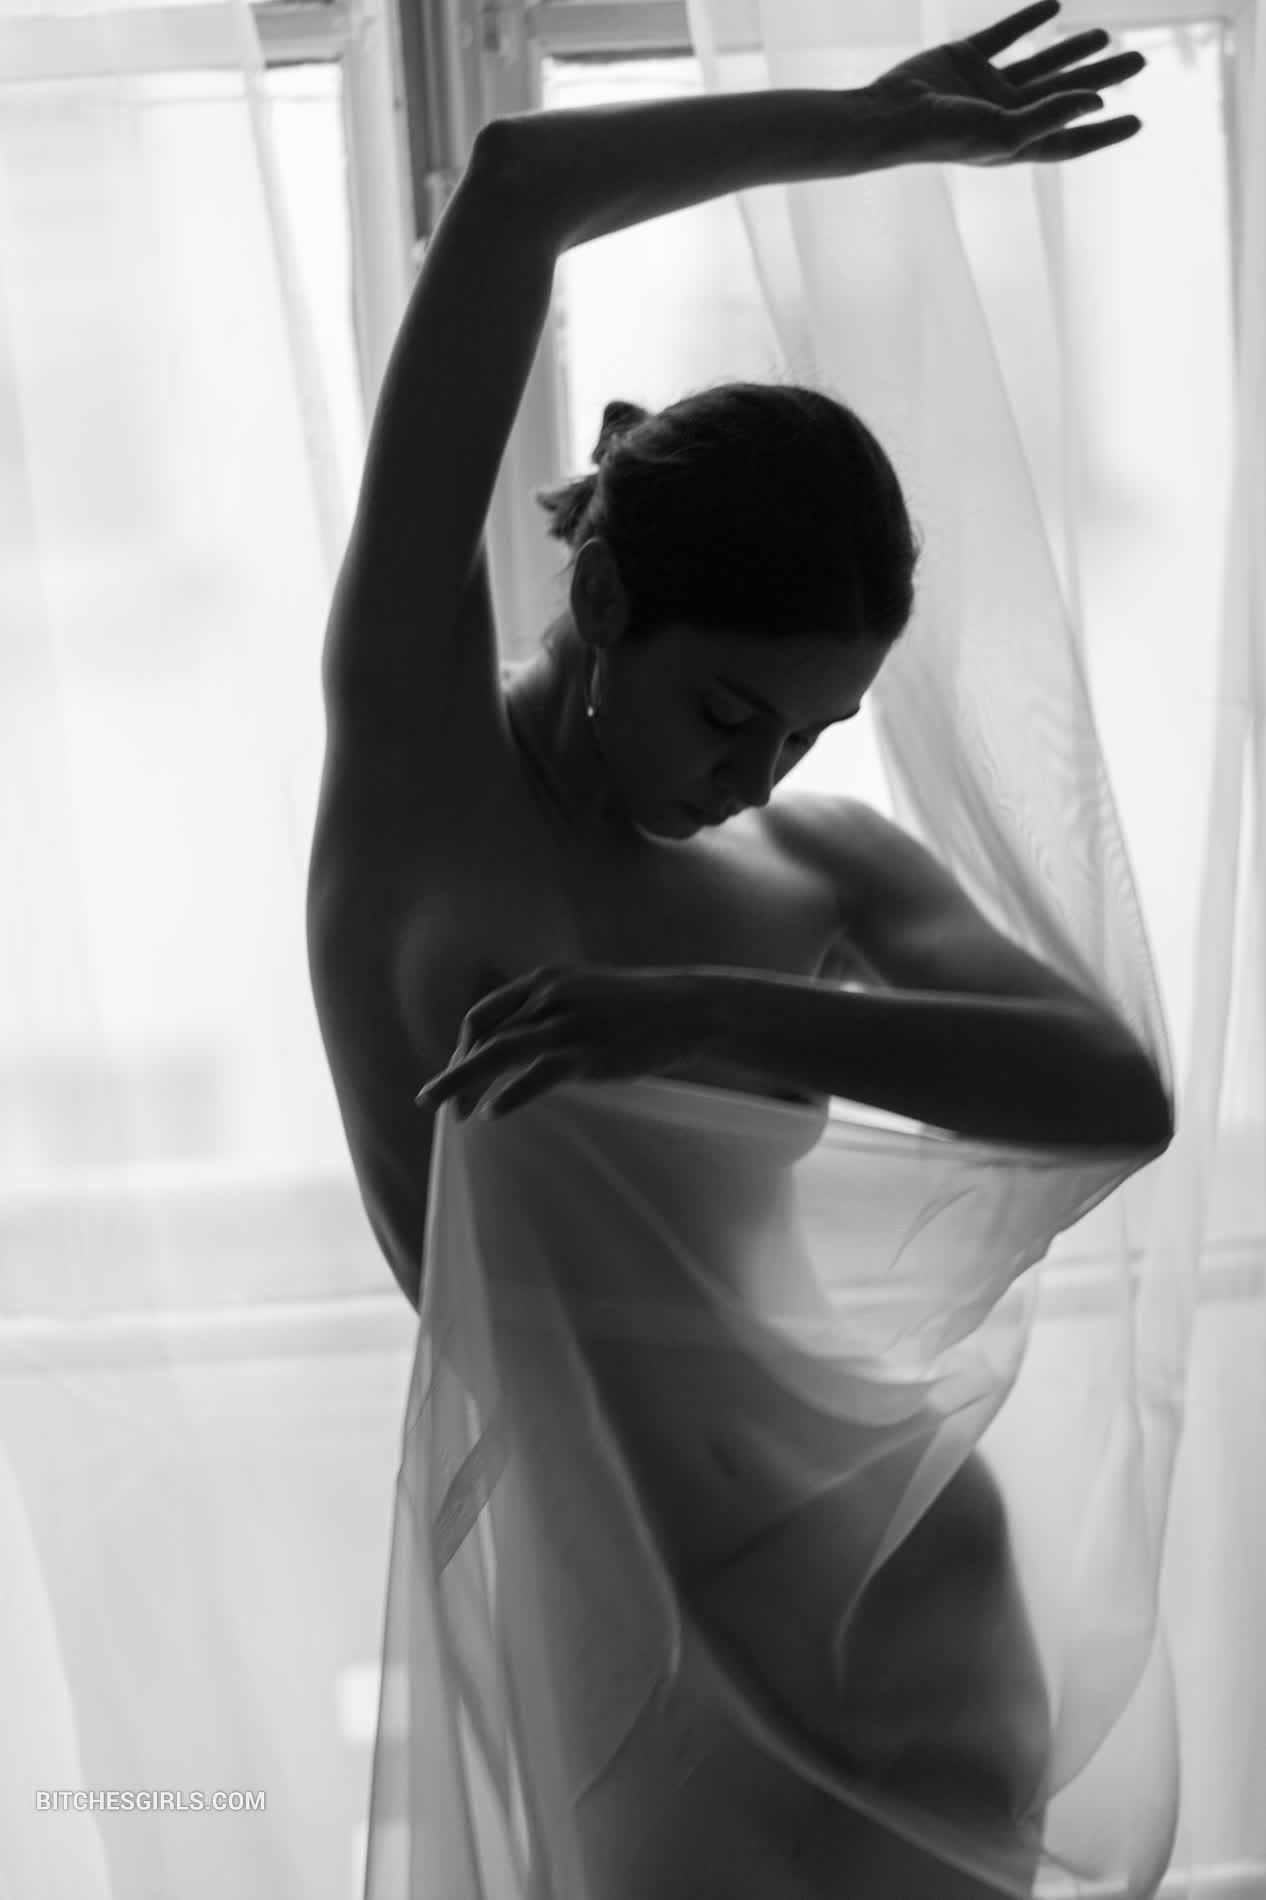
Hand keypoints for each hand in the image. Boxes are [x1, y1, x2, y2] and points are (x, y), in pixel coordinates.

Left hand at [413, 964, 712, 1120]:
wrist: (689, 1008)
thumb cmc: (639, 1007)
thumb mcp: (585, 993)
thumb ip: (551, 1008)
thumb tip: (523, 1039)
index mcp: (544, 981)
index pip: (483, 1015)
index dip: (462, 1046)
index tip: (457, 1074)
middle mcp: (548, 997)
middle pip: (483, 1036)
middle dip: (456, 1071)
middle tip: (436, 1103)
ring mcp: (568, 1025)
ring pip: (499, 1054)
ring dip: (465, 1084)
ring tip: (448, 1114)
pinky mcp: (589, 1053)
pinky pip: (539, 1075)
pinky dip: (512, 1095)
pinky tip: (493, 1114)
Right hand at [870, 0, 1145, 167]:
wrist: (891, 116)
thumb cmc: (945, 136)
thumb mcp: (1004, 134)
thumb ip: (1051, 116)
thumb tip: (1096, 101)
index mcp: (1018, 141)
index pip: (1071, 138)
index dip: (1105, 131)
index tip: (1138, 121)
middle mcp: (1007, 114)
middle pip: (1067, 93)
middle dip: (1103, 78)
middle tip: (1140, 61)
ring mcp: (987, 85)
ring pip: (1042, 64)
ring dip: (1073, 49)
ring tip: (1105, 34)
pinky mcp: (967, 57)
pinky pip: (1006, 34)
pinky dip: (1029, 19)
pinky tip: (1054, 6)